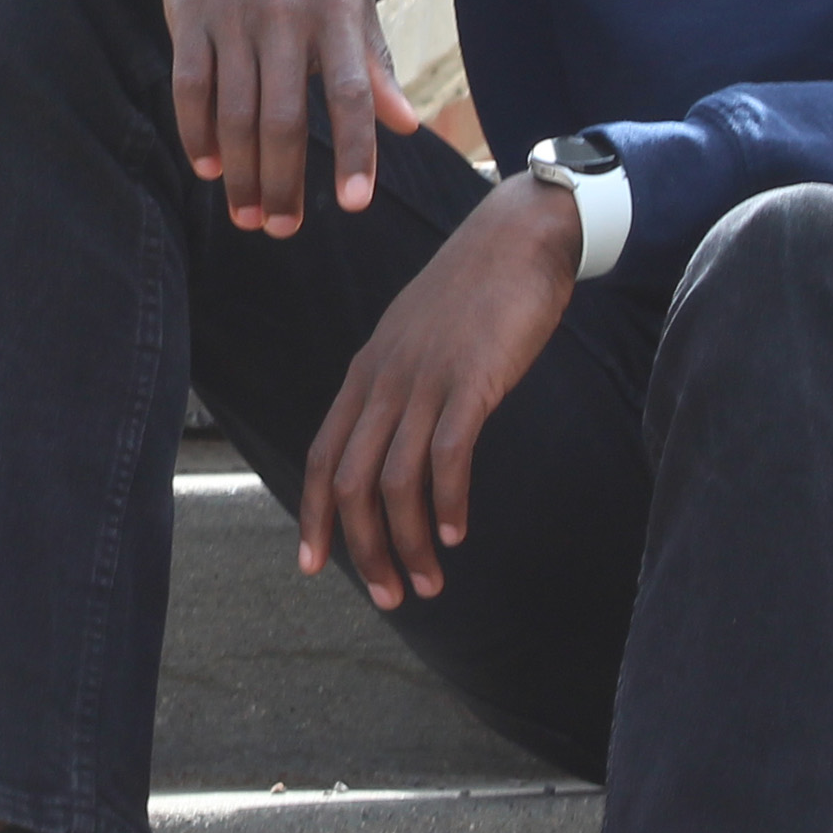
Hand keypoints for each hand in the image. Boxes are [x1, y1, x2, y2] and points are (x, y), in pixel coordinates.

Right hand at [149, 0, 418, 235]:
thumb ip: (372, 57)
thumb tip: (405, 125)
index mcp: (337, 7)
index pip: (349, 92)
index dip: (354, 151)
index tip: (354, 204)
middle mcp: (285, 14)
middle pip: (284, 117)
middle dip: (282, 182)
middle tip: (280, 229)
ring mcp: (234, 14)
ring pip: (235, 111)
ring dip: (240, 171)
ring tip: (245, 215)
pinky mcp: (189, 13)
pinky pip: (191, 84)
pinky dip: (196, 130)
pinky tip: (207, 165)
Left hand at [299, 176, 578, 607]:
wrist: (518, 236)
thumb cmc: (474, 294)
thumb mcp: (417, 341)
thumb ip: (400, 388)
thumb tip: (396, 443)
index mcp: (366, 374)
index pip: (324, 457)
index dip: (314, 517)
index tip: (314, 566)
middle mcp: (384, 380)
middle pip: (352, 482)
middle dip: (363, 549)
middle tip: (391, 596)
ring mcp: (425, 379)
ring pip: (395, 480)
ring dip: (408, 541)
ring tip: (429, 581)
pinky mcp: (471, 380)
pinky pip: (447, 455)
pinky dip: (447, 503)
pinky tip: (456, 531)